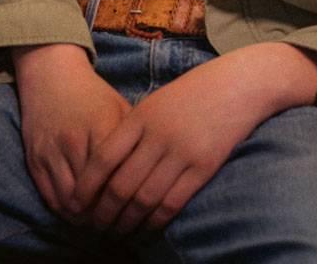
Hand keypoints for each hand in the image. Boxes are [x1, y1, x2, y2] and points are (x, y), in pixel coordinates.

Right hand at [13, 44, 130, 222]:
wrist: (50, 75)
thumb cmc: (93, 94)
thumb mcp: (120, 109)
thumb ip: (136, 140)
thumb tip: (157, 171)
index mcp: (102, 128)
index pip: (116, 177)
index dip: (127, 201)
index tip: (137, 212)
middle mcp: (74, 142)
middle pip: (93, 195)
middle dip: (107, 215)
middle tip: (121, 226)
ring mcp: (51, 152)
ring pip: (69, 202)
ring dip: (85, 219)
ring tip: (102, 223)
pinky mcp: (34, 160)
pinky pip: (50, 198)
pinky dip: (65, 212)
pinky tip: (80, 215)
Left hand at [73, 43, 316, 232]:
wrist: (240, 84)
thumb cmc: (195, 92)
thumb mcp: (157, 102)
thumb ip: (134, 129)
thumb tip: (109, 166)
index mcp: (141, 117)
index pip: (103, 159)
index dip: (86, 187)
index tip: (76, 204)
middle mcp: (157, 136)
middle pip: (121, 185)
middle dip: (104, 212)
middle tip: (95, 226)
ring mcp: (182, 152)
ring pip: (145, 199)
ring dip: (128, 221)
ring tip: (119, 231)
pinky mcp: (204, 166)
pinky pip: (173, 202)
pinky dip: (156, 220)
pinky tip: (148, 226)